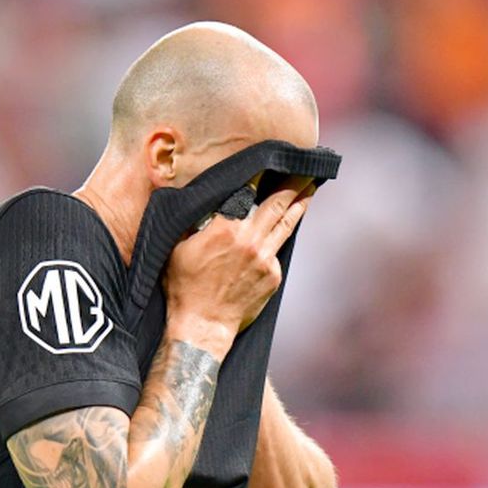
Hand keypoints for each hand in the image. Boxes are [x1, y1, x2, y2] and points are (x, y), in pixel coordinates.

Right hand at [164, 175, 315, 356]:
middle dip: (293, 183)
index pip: (248, 191)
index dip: (260, 174)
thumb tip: (200, 201)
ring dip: (299, 204)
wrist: (202, 326)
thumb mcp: (177, 247)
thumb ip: (192, 221)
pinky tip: (279, 233)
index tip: (268, 161)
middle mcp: (250, 240)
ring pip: (286, 224)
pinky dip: (276, 241)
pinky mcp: (273, 276)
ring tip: (310, 189)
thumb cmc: (183, 287)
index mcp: (225, 228)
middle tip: (305, 168)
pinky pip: (276, 252)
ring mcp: (265, 259)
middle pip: (278, 203)